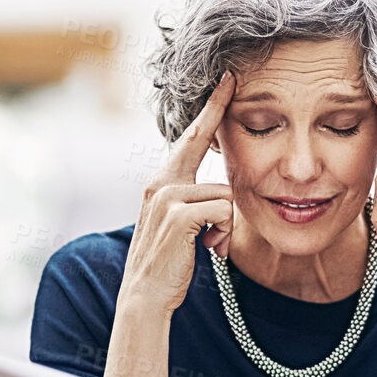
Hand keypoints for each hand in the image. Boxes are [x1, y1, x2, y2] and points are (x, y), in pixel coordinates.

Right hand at [124, 73, 236, 313]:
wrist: (146, 295)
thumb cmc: (169, 263)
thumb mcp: (179, 225)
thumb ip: (192, 201)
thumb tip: (220, 194)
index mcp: (161, 183)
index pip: (189, 139)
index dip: (208, 110)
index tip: (226, 82)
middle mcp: (160, 182)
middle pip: (201, 142)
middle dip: (215, 112)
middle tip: (231, 81)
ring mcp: (167, 196)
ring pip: (224, 192)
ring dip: (227, 224)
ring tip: (210, 245)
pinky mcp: (179, 214)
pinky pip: (224, 210)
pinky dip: (224, 233)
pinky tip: (210, 250)